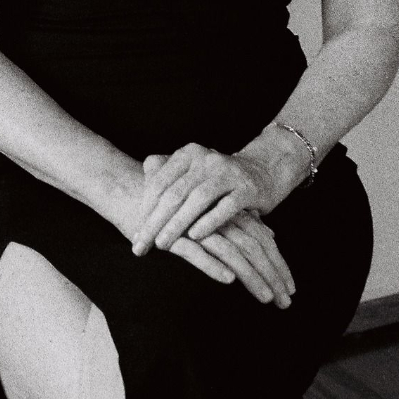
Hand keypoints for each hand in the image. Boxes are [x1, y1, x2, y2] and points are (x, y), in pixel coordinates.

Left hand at [131, 145, 276, 256]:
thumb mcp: (192, 171)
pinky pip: (225, 207)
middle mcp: (206, 159)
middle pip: (175, 193)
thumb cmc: (219, 178)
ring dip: (177, 224)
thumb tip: (141, 176)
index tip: (135, 231)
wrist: (263, 172)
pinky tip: (195, 237)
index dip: (145, 208)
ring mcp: (228, 173)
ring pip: (197, 199)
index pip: (160, 182)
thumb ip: (167, 171)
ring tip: (162, 244)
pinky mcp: (247, 189)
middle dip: (155, 221)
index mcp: (188, 154)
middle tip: (141, 244)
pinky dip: (209, 222)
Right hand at [166, 211, 294, 307]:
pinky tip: (227, 279)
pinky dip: (212, 264)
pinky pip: (195, 251)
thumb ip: (241, 219)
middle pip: (252, 247)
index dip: (277, 263)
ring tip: (266, 298)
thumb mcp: (213, 211)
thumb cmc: (177, 204)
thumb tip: (271, 233)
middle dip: (271, 275)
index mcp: (228, 212)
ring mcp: (195, 225)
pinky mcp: (172, 235)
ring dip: (251, 276)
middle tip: (285, 302)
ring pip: (231, 252)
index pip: (261, 239)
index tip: (290, 288)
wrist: (132, 189)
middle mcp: (216, 218)